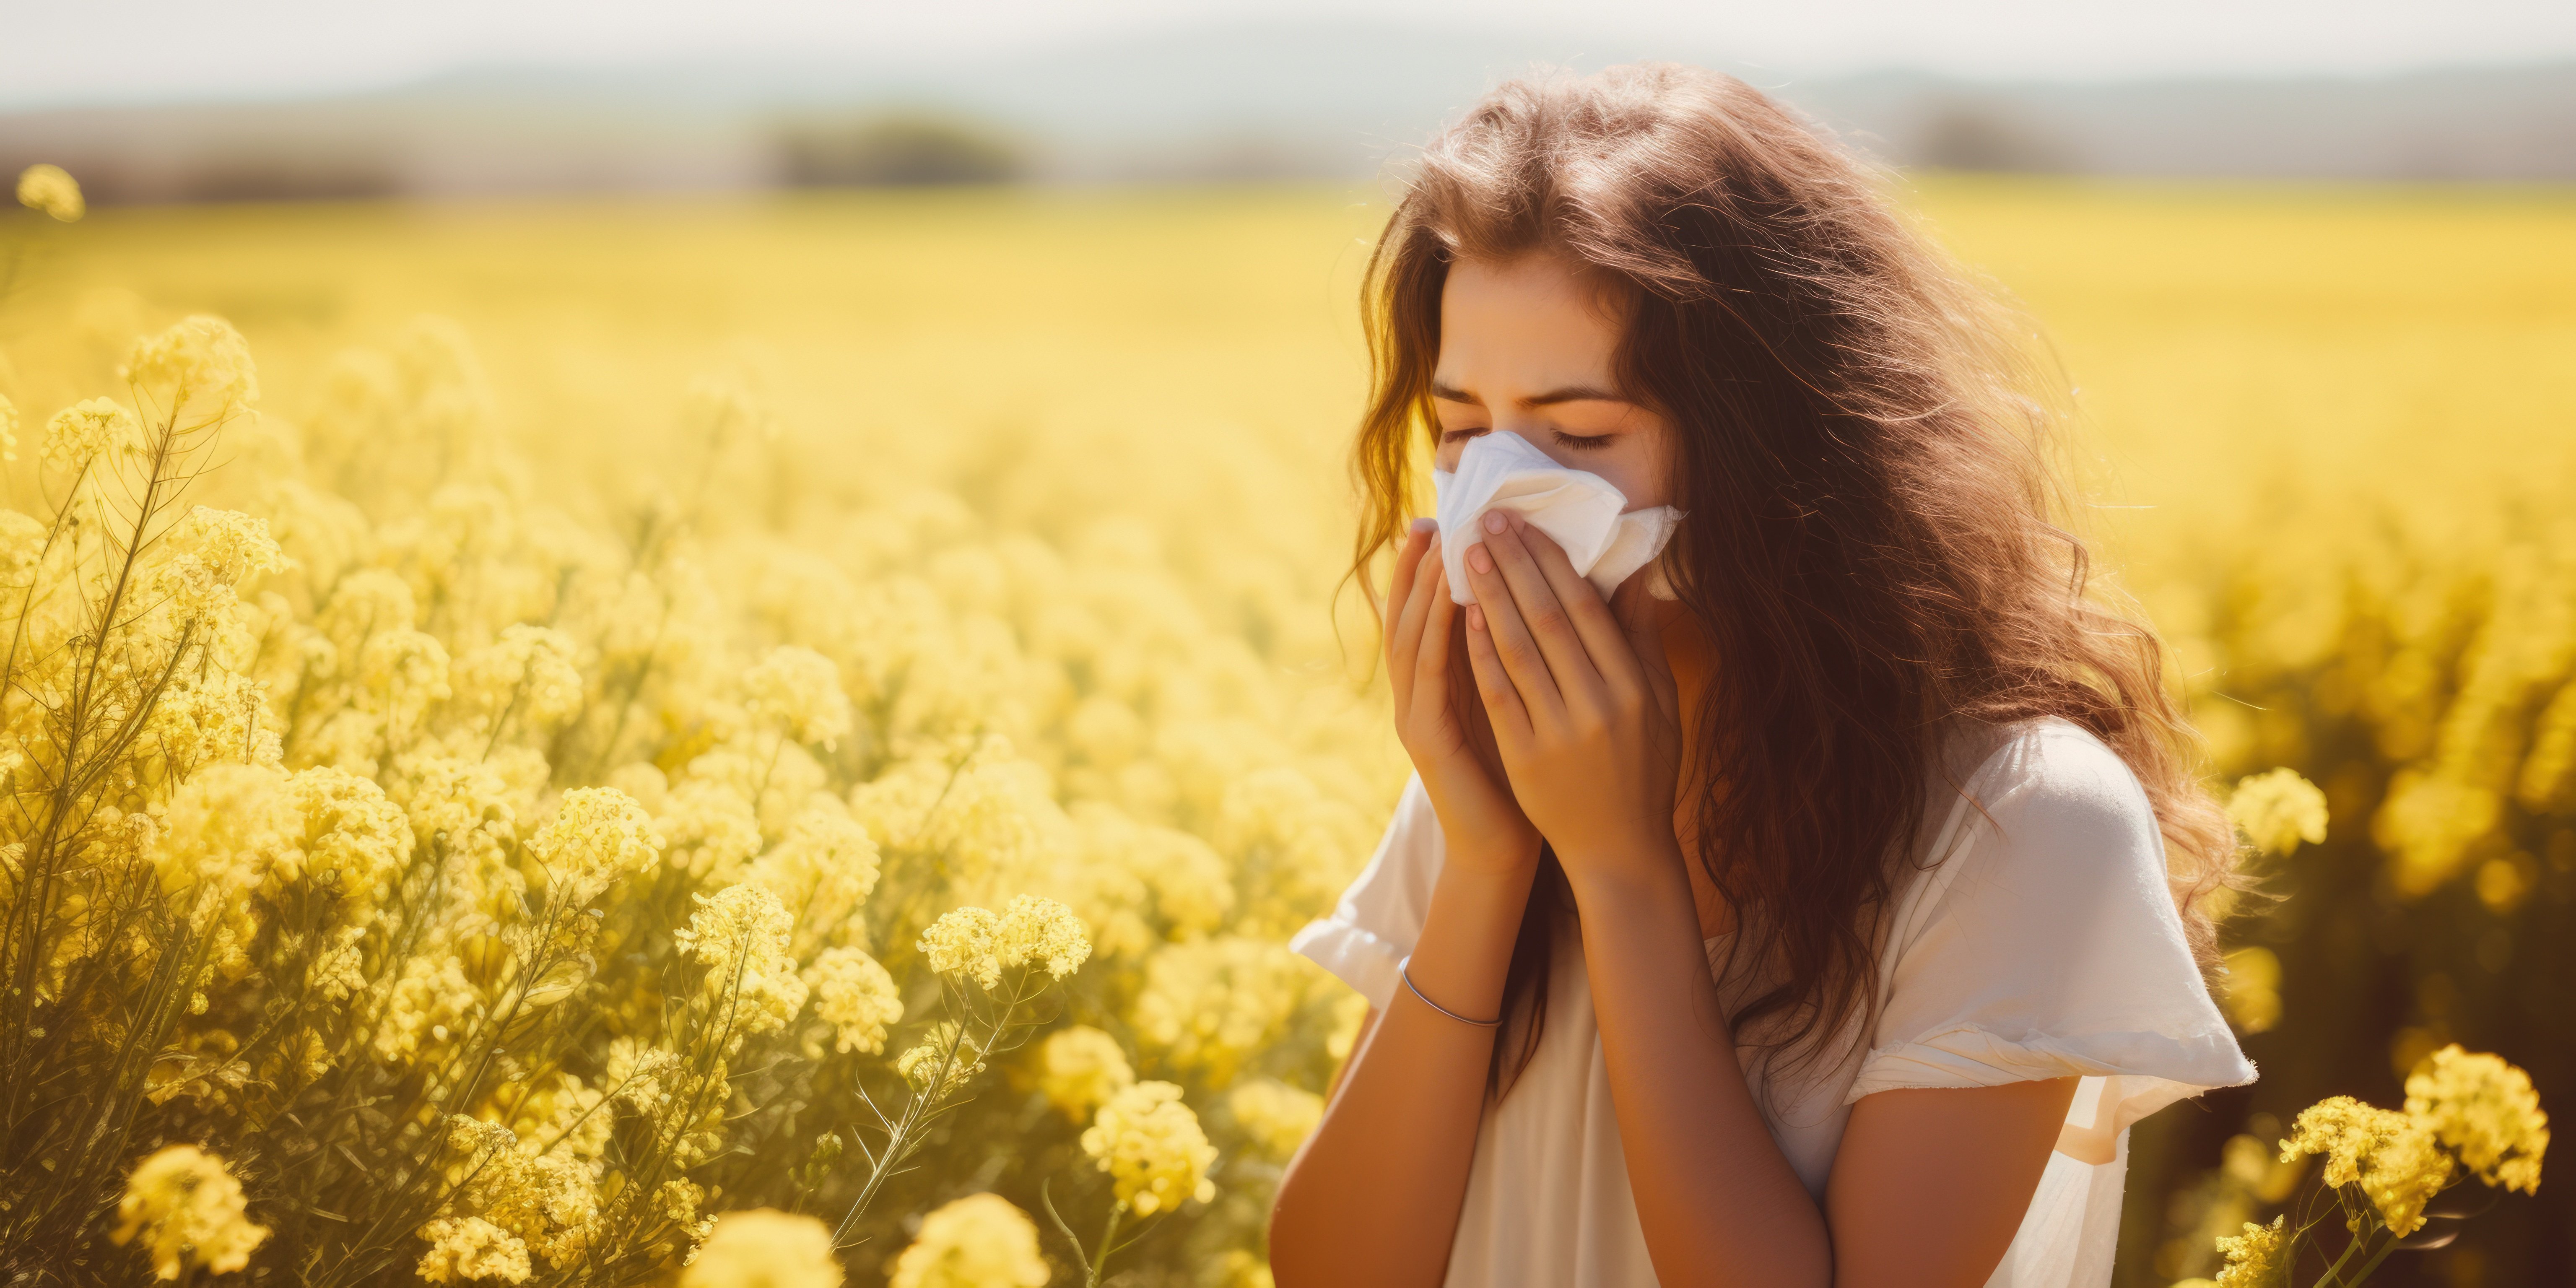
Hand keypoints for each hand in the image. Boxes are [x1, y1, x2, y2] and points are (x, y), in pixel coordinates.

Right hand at [1384, 522, 1542, 874]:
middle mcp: (1420, 691)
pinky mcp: (1429, 741)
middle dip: (1418, 568)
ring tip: (1442, 550)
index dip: (1431, 566)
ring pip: (1414, 641)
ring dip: (1426, 594)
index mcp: (1441, 678)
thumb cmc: (1520, 769)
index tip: (1444, 517)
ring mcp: (1417, 715)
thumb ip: (1521, 651)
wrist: (1504, 841)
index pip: (1428, 610)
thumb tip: (1550, 593)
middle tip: (1431, 520)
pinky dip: (1441, 643)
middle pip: (1407, 616)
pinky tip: (1457, 611)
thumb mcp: (1519, 698)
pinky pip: (1432, 682)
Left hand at [1457, 510, 1684, 888]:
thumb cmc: (1643, 769)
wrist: (1620, 850)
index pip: (1585, 609)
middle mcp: (1598, 705)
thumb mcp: (1660, 705)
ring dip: (1489, 596)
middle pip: (1547, 619)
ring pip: (1517, 650)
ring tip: (1466, 554)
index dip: (1551, 562)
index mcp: (1633, 687)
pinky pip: (1497, 693)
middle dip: (1513, 564)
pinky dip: (1480, 652)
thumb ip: (1642, 641)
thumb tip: (1633, 576)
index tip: (1524, 524)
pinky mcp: (1525, 756)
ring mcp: (1559, 731)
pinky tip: (1464, 616)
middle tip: (1485, 522)